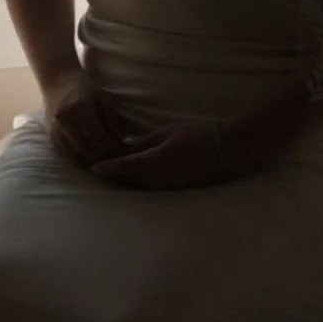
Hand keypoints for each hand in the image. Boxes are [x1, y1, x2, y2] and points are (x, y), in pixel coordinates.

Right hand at [45, 71, 128, 166]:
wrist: (58, 82)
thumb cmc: (85, 89)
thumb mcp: (104, 98)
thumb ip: (112, 120)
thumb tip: (120, 141)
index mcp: (79, 109)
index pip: (98, 136)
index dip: (111, 146)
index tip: (121, 148)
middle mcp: (64, 121)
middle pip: (87, 149)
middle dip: (103, 155)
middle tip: (114, 155)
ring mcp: (55, 130)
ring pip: (76, 156)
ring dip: (92, 160)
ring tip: (104, 157)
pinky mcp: (51, 137)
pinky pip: (67, 155)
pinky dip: (80, 159)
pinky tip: (91, 157)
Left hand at [90, 120, 233, 189]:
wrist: (229, 150)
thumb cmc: (199, 134)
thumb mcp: (168, 132)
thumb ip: (146, 141)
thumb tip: (127, 146)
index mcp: (154, 162)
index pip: (124, 167)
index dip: (107, 168)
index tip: (93, 168)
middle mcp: (158, 178)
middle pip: (129, 181)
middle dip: (114, 177)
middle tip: (100, 172)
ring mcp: (169, 186)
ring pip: (140, 187)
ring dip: (127, 182)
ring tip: (115, 177)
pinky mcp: (178, 189)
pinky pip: (153, 188)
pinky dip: (141, 184)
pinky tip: (138, 180)